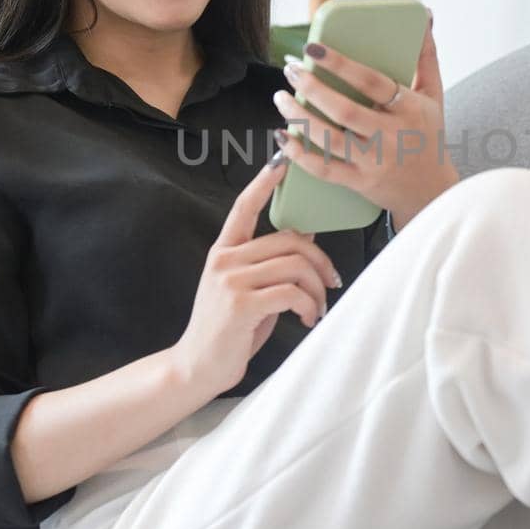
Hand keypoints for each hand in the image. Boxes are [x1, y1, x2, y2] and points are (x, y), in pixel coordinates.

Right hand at [171, 154, 343, 394]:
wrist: (197, 367)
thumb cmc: (229, 329)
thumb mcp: (248, 288)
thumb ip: (270, 262)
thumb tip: (305, 232)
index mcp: (223, 251)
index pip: (243, 207)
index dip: (264, 182)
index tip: (282, 160)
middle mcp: (224, 260)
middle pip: (290, 239)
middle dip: (320, 260)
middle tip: (332, 282)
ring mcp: (230, 281)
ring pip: (295, 265)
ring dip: (317, 288)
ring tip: (318, 308)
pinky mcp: (241, 305)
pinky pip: (291, 292)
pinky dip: (309, 306)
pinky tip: (308, 319)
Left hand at [272, 10, 459, 226]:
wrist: (432, 189)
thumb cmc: (429, 135)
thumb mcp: (434, 94)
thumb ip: (425, 56)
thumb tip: (423, 16)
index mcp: (409, 109)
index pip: (372, 82)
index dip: (340, 64)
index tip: (313, 49)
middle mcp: (391, 136)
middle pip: (345, 111)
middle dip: (312, 89)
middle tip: (291, 71)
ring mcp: (374, 162)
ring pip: (330, 139)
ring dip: (299, 118)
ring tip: (281, 97)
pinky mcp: (359, 182)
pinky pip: (324, 169)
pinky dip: (299, 155)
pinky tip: (282, 137)